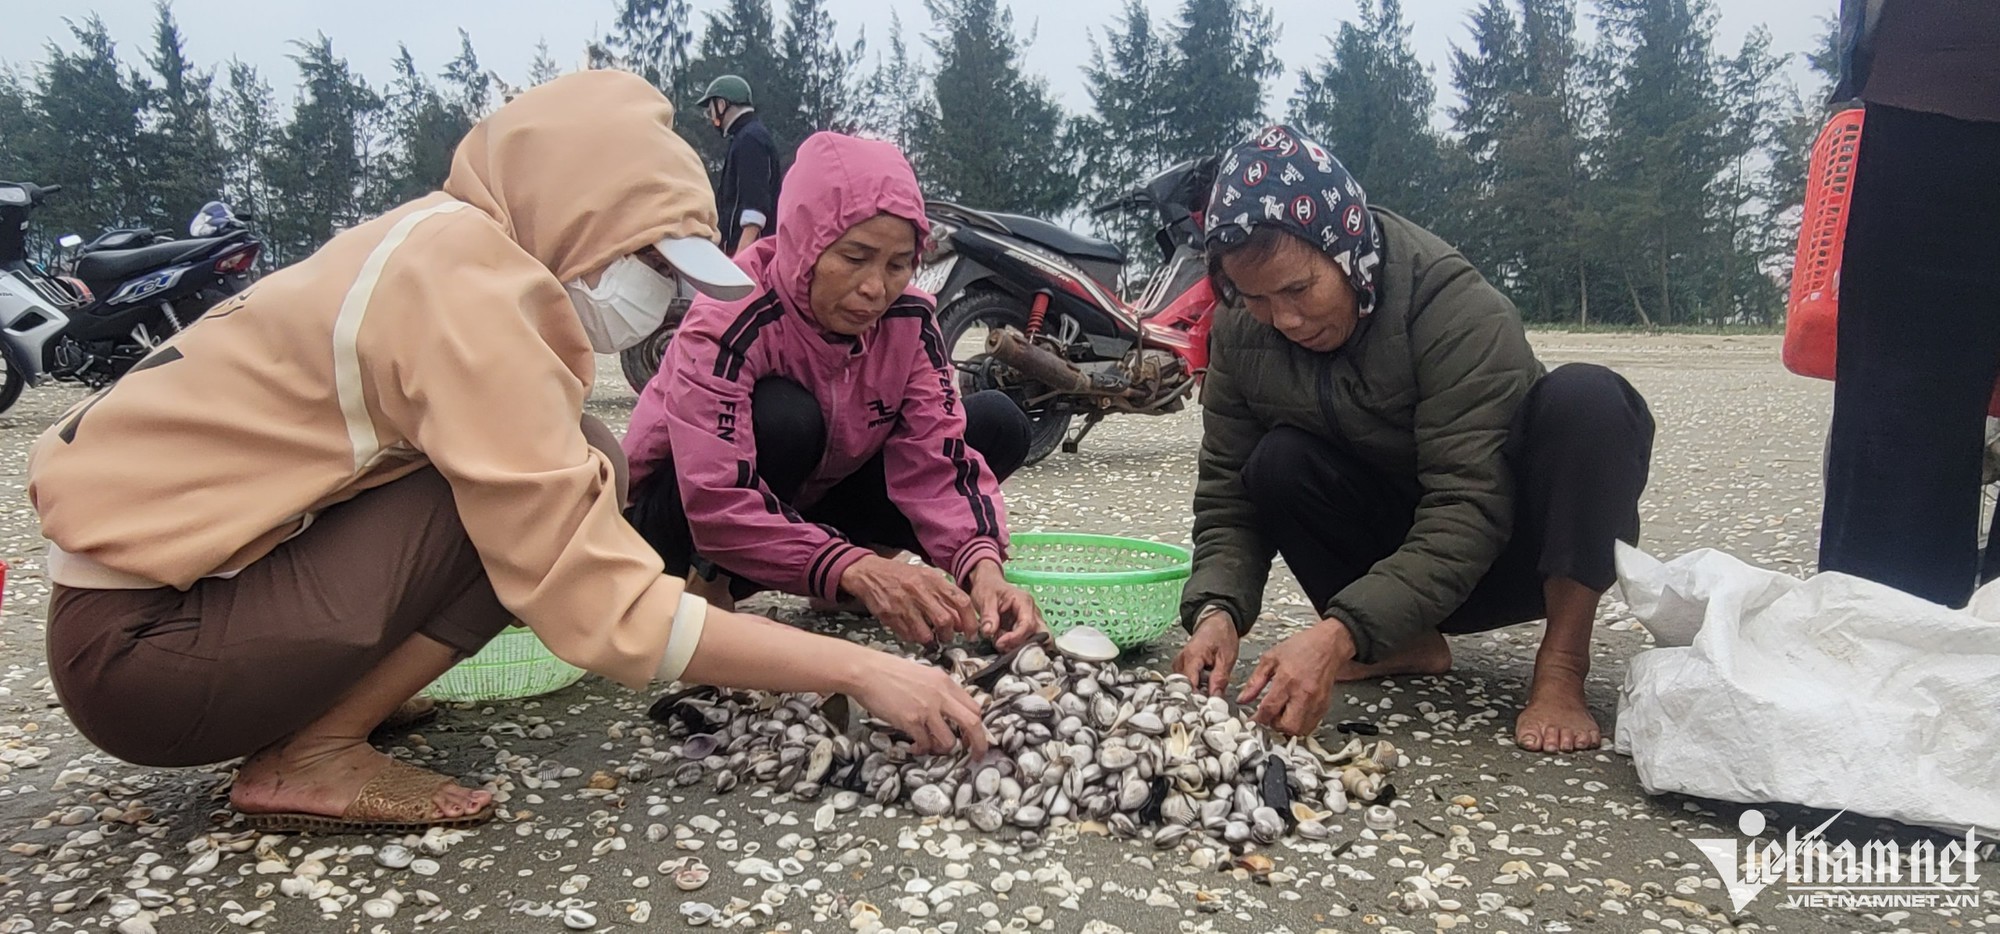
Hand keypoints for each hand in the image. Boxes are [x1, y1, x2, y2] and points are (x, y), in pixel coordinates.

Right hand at [841, 555, 976, 644]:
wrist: (869, 573)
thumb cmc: (901, 577)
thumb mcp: (925, 578)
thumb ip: (944, 596)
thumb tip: (961, 621)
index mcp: (932, 579)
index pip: (961, 601)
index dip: (970, 621)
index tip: (971, 633)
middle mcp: (920, 591)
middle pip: (945, 620)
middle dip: (949, 635)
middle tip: (947, 637)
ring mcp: (904, 604)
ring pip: (926, 633)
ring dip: (931, 640)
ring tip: (931, 637)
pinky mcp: (891, 616)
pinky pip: (908, 635)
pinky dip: (914, 638)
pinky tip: (914, 633)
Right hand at [848, 654, 990, 757]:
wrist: (866, 671)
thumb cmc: (889, 671)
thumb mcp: (923, 674)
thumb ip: (939, 690)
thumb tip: (948, 710)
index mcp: (945, 682)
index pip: (973, 707)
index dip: (978, 726)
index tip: (973, 736)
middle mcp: (940, 695)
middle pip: (972, 723)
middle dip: (978, 744)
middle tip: (975, 755)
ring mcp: (926, 709)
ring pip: (948, 740)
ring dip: (942, 749)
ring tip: (931, 747)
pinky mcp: (910, 721)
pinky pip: (925, 744)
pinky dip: (921, 750)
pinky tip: (914, 747)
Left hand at [965, 560, 1044, 650]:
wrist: (988, 584)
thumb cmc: (989, 587)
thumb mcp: (985, 598)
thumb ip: (988, 615)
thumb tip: (989, 631)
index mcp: (1024, 601)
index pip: (1028, 624)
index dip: (1015, 637)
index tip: (999, 642)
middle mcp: (1032, 611)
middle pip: (1041, 634)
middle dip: (1024, 644)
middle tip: (1005, 646)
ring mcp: (1031, 619)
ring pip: (1037, 639)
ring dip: (1020, 646)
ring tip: (1002, 641)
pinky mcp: (1026, 627)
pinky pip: (1027, 640)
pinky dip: (1016, 645)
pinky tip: (1003, 641)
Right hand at [1172, 608, 1240, 696]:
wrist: (1216, 620)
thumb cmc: (1222, 634)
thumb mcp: (1227, 657)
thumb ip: (1220, 679)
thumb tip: (1215, 698)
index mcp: (1192, 657)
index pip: (1188, 685)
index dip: (1197, 698)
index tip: (1208, 707)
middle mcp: (1181, 661)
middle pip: (1183, 688)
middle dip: (1197, 697)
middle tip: (1211, 703)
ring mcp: (1179, 663)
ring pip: (1184, 687)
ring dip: (1196, 692)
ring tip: (1210, 692)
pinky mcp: (1181, 665)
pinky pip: (1185, 682)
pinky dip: (1195, 686)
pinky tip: (1205, 686)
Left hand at [1238, 617, 1356, 735]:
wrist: (1328, 645)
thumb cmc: (1301, 648)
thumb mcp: (1270, 659)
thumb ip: (1255, 681)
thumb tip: (1242, 699)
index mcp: (1287, 680)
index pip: (1269, 709)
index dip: (1258, 718)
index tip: (1253, 719)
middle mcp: (1303, 694)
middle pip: (1287, 726)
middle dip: (1274, 725)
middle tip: (1269, 716)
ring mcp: (1316, 702)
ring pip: (1300, 730)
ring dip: (1287, 727)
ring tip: (1282, 714)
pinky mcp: (1324, 706)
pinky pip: (1311, 726)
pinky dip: (1299, 724)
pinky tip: (1293, 713)